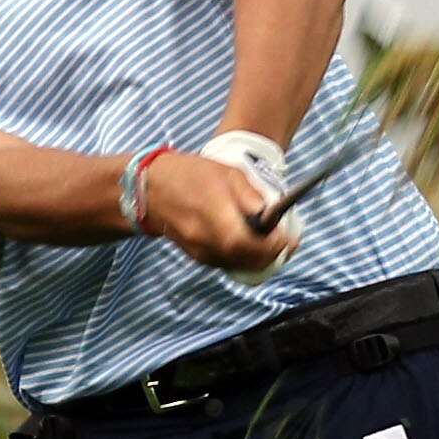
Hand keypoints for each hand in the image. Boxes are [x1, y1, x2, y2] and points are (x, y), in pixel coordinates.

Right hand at [132, 147, 297, 275]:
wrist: (151, 188)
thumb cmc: (191, 174)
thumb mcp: (227, 173)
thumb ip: (250, 196)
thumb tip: (271, 215)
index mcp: (214, 214)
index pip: (247, 242)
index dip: (272, 246)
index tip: (288, 239)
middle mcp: (205, 238)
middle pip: (245, 260)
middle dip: (270, 255)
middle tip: (285, 245)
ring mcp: (199, 251)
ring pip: (237, 265)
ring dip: (258, 259)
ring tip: (270, 244)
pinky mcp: (196, 256)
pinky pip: (226, 264)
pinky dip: (242, 259)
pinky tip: (249, 245)